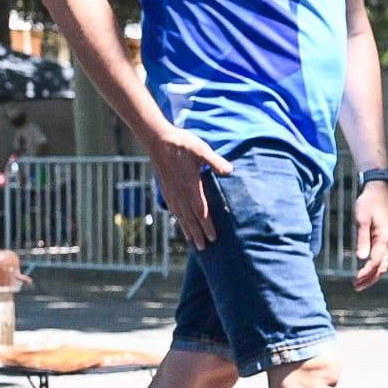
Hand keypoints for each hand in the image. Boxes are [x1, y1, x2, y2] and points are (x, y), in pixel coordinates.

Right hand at [146, 123, 235, 248]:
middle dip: (197, 234)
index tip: (213, 238)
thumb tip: (230, 170)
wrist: (158, 139)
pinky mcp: (166, 188)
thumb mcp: (201, 149)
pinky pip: (172, 209)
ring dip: (187, 230)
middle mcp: (180, 193)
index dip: (207, 226)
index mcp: (190, 186)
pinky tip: (180, 223)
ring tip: (192, 242)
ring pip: (180, 216)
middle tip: (203, 248)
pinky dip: (178, 219)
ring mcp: (171, 192)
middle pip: (190, 218)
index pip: (201, 211)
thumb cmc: (182, 143)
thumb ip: (215, 161)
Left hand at [351, 180, 387, 289]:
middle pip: (382, 268)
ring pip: (383, 265)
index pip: (375, 262)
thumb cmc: (368, 203)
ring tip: (359, 283)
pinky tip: (365, 271)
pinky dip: (375, 268)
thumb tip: (361, 258)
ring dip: (372, 276)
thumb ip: (362, 239)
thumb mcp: (361, 219)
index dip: (366, 273)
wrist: (378, 191)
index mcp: (383, 239)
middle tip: (356, 286)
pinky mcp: (385, 240)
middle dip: (370, 279)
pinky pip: (382, 259)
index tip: (355, 279)